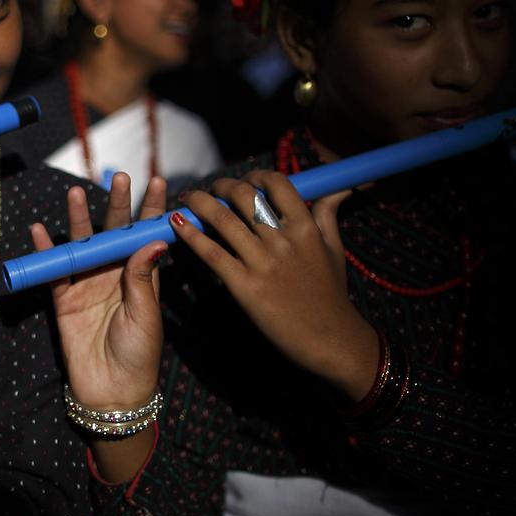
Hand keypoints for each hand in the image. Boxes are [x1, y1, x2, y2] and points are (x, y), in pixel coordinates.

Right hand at [32, 174, 164, 482]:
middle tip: (120, 177)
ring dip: (78, 219)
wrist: (112, 392)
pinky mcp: (64, 298)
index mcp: (140, 276)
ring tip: (76, 193)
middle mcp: (114, 273)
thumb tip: (154, 240)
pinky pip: (53, 270)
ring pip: (81, 244)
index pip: (146, 235)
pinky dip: (44, 251)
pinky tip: (38, 230)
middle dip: (116, 204)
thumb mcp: (146, 316)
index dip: (150, 210)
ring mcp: (87, 283)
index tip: (156, 183)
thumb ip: (142, 278)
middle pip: (112, 232)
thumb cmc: (139, 356)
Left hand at [171, 170, 378, 400]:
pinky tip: (177, 223)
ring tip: (188, 198)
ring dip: (199, 202)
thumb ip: (328, 216)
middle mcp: (282, 240)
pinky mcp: (244, 285)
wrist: (329, 339)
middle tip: (211, 190)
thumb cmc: (330, 294)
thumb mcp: (333, 250)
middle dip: (222, 186)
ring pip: (222, 219)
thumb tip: (338, 189)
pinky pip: (211, 252)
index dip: (256, 176)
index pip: (277, 184)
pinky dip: (191, 234)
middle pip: (244, 196)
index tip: (245, 180)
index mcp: (305, 228)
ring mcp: (262, 262)